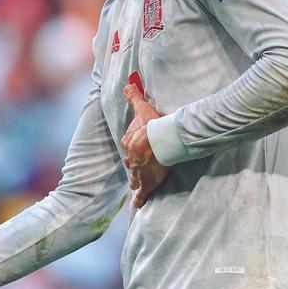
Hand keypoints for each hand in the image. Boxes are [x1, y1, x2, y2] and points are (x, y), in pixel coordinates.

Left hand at [121, 84, 168, 207]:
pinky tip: (137, 204)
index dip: (134, 147)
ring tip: (136, 185)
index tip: (138, 149)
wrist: (160, 140)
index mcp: (129, 142)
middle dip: (135, 165)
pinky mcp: (147, 182)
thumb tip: (127, 84)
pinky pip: (142, 193)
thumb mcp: (142, 108)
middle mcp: (131, 159)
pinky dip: (139, 199)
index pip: (129, 145)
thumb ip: (134, 97)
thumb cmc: (152, 125)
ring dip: (136, 181)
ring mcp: (138, 172)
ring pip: (135, 178)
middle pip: (131, 163)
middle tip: (140, 167)